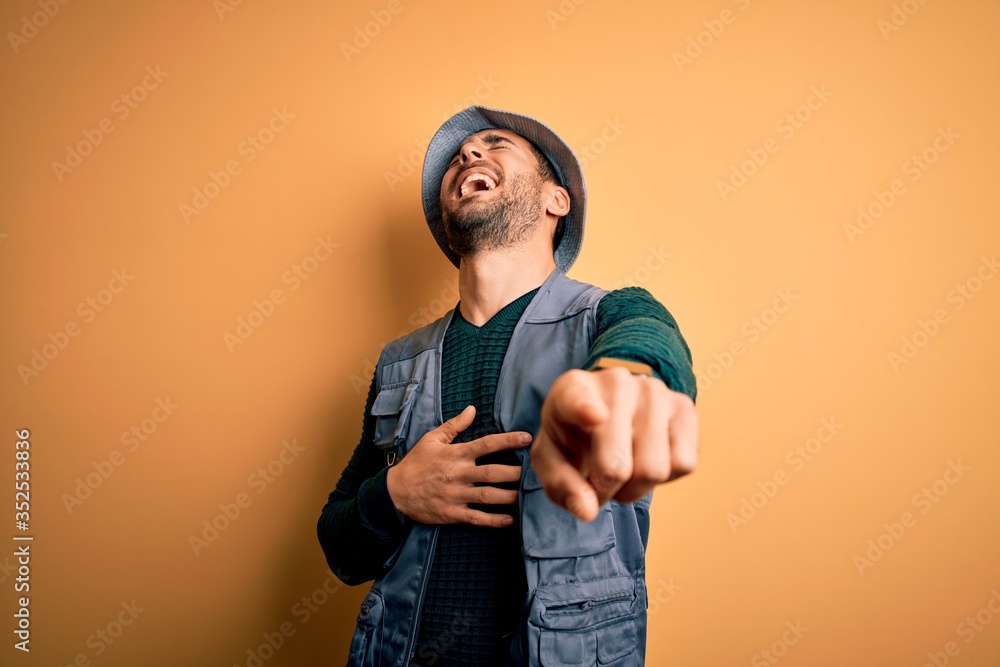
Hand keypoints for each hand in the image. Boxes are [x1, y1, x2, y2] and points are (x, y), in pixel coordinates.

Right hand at [386, 405, 529, 526]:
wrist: (395, 492)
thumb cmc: (416, 463)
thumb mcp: (431, 439)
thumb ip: (454, 425)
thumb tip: (472, 409)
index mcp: (456, 454)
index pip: (487, 444)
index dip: (508, 440)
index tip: (527, 437)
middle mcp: (458, 474)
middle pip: (493, 472)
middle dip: (515, 473)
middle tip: (535, 472)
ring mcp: (456, 495)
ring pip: (488, 496)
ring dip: (509, 497)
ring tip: (526, 496)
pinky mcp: (452, 513)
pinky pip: (476, 518)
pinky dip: (494, 520)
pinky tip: (509, 520)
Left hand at [531, 367, 698, 521]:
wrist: (603, 408)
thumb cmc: (573, 435)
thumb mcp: (551, 458)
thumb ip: (561, 485)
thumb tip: (588, 510)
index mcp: (571, 390)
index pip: (577, 400)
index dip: (585, 409)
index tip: (594, 415)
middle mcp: (616, 383)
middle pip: (617, 466)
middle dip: (606, 491)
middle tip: (598, 483)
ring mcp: (654, 391)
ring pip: (654, 470)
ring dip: (635, 489)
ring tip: (622, 472)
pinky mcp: (683, 406)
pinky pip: (684, 463)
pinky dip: (666, 477)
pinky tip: (647, 459)